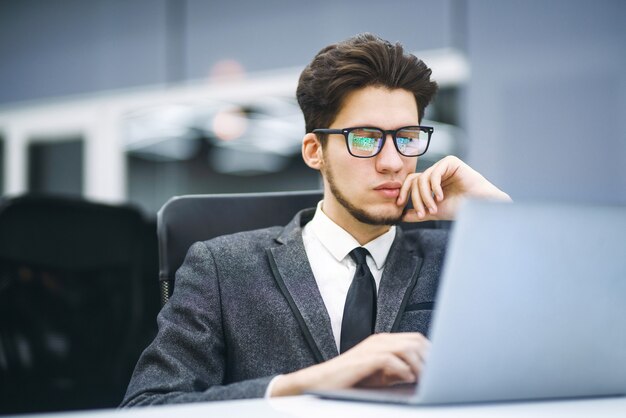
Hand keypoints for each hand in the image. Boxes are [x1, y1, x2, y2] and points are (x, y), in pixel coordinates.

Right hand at [270, 333, 429, 396]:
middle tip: (436, 375)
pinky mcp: (365, 359)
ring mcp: (372, 348)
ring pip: (406, 348)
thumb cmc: (350, 379)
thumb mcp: (379, 375)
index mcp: (384, 341)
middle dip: (429, 358)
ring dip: (419, 365)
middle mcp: (379, 340)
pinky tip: (408, 379)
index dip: (431, 352)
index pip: (415, 339)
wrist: (322, 381)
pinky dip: (403, 370)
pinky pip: (391, 360)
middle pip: (415, 340)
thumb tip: (419, 375)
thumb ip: (398, 371)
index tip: (440, 367)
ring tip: (424, 379)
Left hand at [397, 155, 510, 221]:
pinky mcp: (450, 162)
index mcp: (430, 181)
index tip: (400, 205)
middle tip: (422, 213)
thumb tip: (400, 217)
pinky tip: (440, 197)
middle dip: (416, 199)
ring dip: (425, 197)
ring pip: (423, 179)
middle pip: (415, 181)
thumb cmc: (459, 208)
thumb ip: (417, 213)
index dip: (404, 193)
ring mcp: (442, 166)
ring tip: (434, 209)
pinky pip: (434, 173)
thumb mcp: (433, 212)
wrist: (478, 206)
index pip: (411, 182)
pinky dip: (434, 188)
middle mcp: (435, 172)